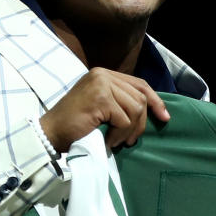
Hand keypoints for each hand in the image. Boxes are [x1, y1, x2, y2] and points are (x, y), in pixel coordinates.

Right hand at [39, 68, 169, 151]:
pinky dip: (119, 135)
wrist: (50, 133)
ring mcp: (101, 85)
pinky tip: (109, 140)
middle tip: (132, 139)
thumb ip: (120, 100)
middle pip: (140, 96)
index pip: (139, 84)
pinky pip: (124, 120)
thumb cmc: (75, 124)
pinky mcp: (100, 98)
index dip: (155, 100)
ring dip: (130, 130)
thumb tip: (154, 108)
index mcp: (103, 74)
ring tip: (119, 140)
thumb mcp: (101, 106)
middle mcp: (102, 74)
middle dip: (142, 122)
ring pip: (136, 108)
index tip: (164, 117)